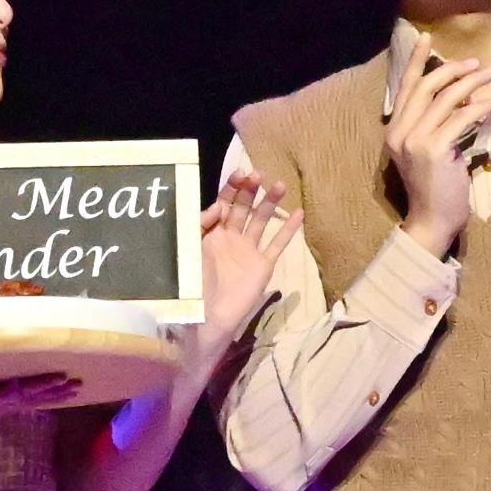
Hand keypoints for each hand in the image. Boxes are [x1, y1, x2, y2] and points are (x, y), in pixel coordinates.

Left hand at [197, 172, 302, 345]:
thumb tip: (217, 206)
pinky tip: (300, 213)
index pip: (223, 203)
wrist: (207, 316)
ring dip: (271, 203)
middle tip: (258, 174)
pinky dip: (289, 229)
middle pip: (243, 208)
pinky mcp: (263, 265)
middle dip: (250, 190)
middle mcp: (231, 238)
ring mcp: (248, 251)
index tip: (241, 174)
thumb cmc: (193, 284)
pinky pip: (277, 244)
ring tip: (281, 185)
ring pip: (262, 221)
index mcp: (212, 233)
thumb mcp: (190, 249)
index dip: (232, 188)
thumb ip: (200, 225)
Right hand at [382, 50, 490, 257]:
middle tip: (475, 64)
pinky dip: (480, 106)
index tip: (426, 38)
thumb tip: (463, 98)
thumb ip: (437, 125)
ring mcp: (415, 140)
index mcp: (395, 131)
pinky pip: (461, 117)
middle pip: (425, 87)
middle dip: (452, 69)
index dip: (417, 61)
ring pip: (445, 98)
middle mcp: (400, 132)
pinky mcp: (435, 149)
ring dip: (471, 83)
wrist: (433, 220)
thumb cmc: (437, 189)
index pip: (405, 88)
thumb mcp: (431, 152)